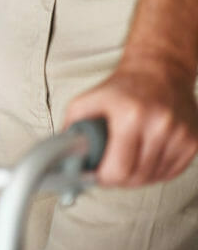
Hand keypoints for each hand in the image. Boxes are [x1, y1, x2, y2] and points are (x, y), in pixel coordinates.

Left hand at [64, 60, 197, 186]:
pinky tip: (143, 158)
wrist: (159, 71)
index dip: (103, 178)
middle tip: (108, 170)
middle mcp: (160, 125)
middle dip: (118, 179)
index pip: (119, 169)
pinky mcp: (194, 141)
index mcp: (131, 116)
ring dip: (137, 176)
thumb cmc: (122, 88)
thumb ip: (71, 128)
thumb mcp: (87, 100)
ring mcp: (180, 134)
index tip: (95, 175)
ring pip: (154, 178)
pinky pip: (171, 172)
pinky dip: (155, 172)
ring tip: (126, 159)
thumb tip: (64, 157)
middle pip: (137, 177)